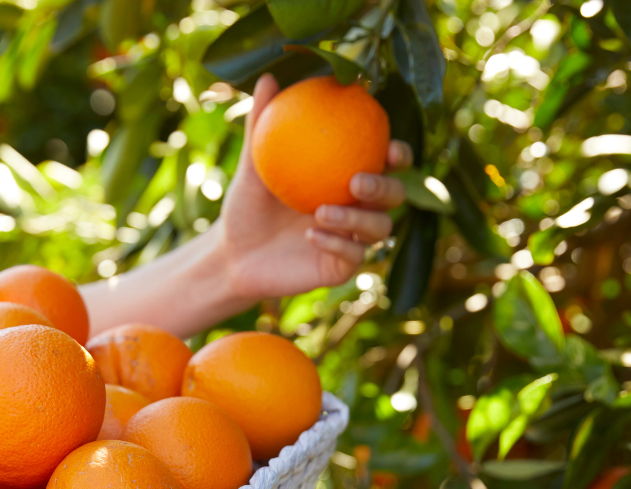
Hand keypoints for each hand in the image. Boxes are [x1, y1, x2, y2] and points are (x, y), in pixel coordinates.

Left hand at [216, 73, 412, 302]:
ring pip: (379, 229)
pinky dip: (336, 243)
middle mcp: (358, 208)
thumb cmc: (245, 206)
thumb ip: (262, 125)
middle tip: (356, 181)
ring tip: (321, 212)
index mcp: (345, 177)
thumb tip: (266, 79)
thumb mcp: (251, 165)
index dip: (398, 154)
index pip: (385, 163)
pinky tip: (312, 234)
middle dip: (386, 187)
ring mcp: (352, 239)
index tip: (390, 147)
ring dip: (357, 219)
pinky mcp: (340, 268)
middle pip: (395, 195)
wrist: (232, 254)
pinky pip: (352, 256)